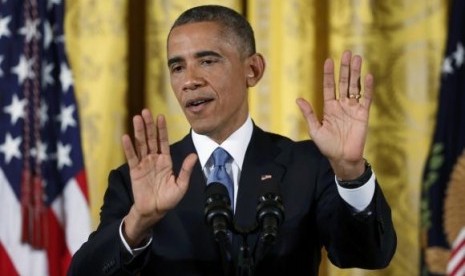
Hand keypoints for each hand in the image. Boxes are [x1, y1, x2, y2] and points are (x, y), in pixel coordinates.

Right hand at [121, 109, 196, 245]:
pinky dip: (128, 147)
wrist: (154, 211)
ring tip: (136, 118)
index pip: (163, 141)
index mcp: (166, 161)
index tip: (161, 116)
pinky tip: (125, 137)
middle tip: (145, 111)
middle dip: (148, 125)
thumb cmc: (168, 199)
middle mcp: (154, 159)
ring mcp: (144, 164)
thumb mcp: (180, 185)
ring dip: (138, 131)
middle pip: (150, 139)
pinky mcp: (135, 171)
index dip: (162, 129)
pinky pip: (132, 157)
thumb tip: (194, 156)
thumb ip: (185, 170)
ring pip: (140, 144)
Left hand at [296, 50, 372, 179]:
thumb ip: (309, 114)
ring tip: (357, 58)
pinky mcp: (363, 114)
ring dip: (356, 73)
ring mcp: (353, 108)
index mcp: (329, 107)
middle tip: (347, 53)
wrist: (342, 158)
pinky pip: (366, 98)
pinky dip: (367, 88)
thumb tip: (298, 99)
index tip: (329, 60)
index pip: (329, 86)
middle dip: (345, 68)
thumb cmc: (327, 146)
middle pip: (343, 82)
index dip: (329, 74)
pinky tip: (367, 76)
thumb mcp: (315, 129)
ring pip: (355, 87)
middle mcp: (342, 105)